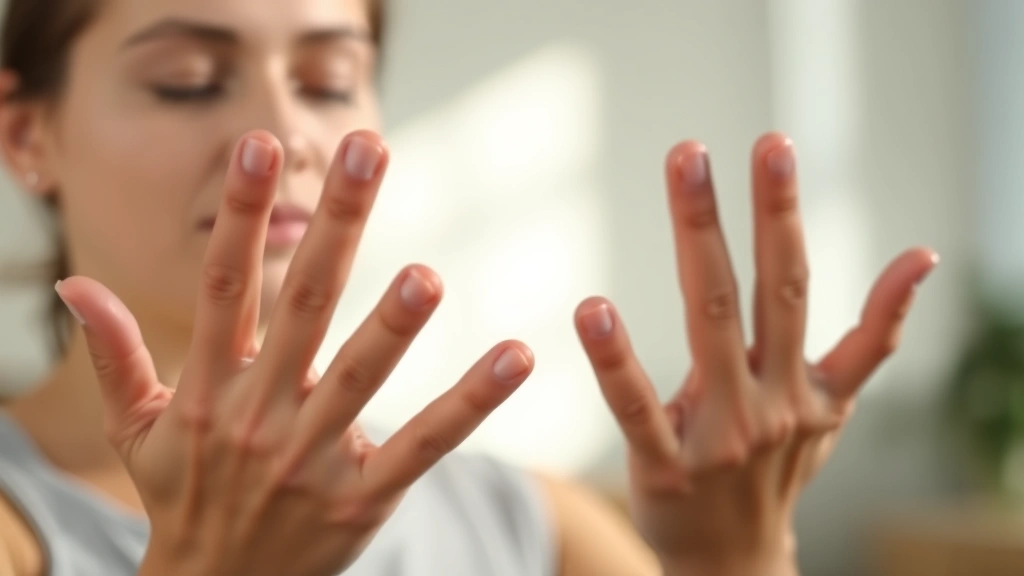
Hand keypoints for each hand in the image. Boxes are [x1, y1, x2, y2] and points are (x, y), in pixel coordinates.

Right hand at [55, 130, 534, 575]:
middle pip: (304, 306)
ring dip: (392, 326)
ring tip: (427, 275)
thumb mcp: (136, 429)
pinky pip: (423, 444)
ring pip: (358, 378)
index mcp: (208, 388)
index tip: (259, 146)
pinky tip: (516, 356)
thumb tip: (75, 286)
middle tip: (369, 151)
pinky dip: (470, 403)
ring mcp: (311, 458)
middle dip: (335, 225)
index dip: (239, 216)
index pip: (224, 286)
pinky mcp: (362, 499)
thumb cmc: (181, 498)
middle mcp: (259, 415)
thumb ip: (114, 355)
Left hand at [574, 133, 936, 574]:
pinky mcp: (666, 466)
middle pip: (759, 292)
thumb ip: (873, 338)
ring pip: (708, 329)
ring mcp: (720, 434)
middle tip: (722, 144)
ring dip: (697, 251)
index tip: (771, 146)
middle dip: (750, 212)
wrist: (737, 562)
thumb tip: (921, 260)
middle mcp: (768, 400)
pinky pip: (636, 406)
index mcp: (802, 381)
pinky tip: (592, 307)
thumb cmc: (779, 467)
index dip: (785, 215)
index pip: (796, 283)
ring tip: (674, 187)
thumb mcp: (834, 405)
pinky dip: (617, 359)